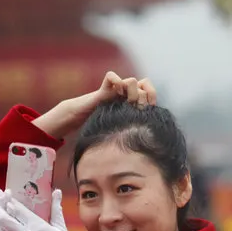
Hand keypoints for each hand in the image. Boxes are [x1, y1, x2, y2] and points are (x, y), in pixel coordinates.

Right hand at [32, 73, 156, 137]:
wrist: (80, 117)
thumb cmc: (99, 128)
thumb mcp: (118, 134)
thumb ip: (131, 138)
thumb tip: (147, 154)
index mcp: (133, 105)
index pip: (151, 95)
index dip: (151, 101)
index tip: (147, 112)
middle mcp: (126, 95)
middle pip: (145, 85)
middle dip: (144, 96)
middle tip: (138, 108)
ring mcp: (116, 90)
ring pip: (132, 80)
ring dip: (131, 89)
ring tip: (127, 101)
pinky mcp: (103, 88)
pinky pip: (111, 76)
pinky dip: (115, 82)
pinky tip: (115, 94)